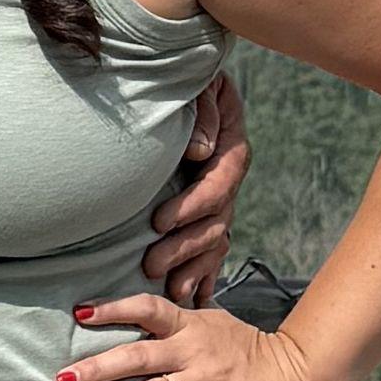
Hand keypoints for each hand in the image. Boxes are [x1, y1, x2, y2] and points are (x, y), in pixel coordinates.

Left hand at [53, 284, 339, 380]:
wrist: (298, 378)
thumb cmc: (251, 350)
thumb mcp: (216, 323)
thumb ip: (180, 320)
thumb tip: (139, 313)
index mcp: (192, 326)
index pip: (147, 309)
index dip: (113, 309)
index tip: (79, 313)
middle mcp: (194, 354)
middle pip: (138, 356)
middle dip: (97, 368)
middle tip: (62, 379)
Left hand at [136, 65, 253, 306]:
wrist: (181, 83)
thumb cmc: (185, 82)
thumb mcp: (200, 86)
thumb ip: (203, 113)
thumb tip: (201, 150)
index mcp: (230, 148)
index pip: (217, 186)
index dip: (190, 206)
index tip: (158, 221)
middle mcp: (229, 177)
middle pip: (215, 221)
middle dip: (184, 247)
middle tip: (151, 264)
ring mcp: (221, 198)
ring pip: (215, 240)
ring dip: (194, 267)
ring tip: (172, 290)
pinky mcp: (207, 211)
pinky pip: (213, 248)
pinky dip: (204, 273)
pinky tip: (195, 298)